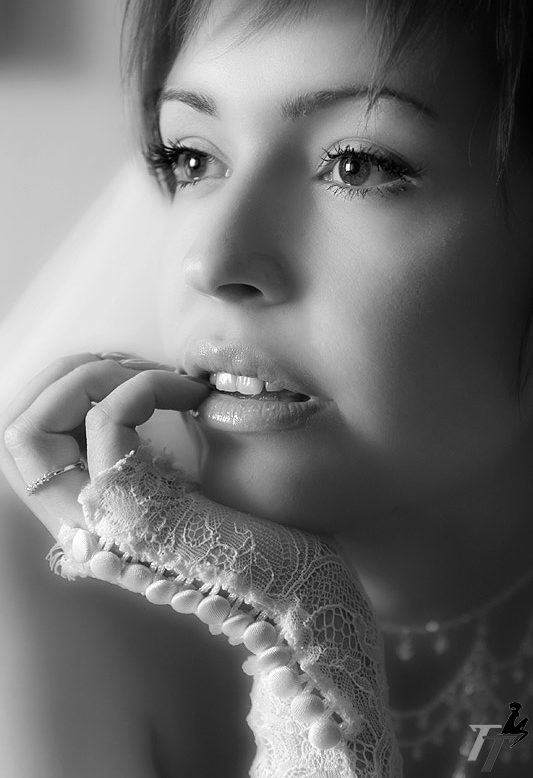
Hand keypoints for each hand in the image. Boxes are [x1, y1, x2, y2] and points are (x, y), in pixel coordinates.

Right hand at [1, 353, 400, 776]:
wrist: (297, 581)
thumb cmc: (252, 524)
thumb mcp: (181, 471)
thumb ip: (138, 439)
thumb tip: (119, 374)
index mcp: (87, 513)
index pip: (26, 439)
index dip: (62, 386)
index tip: (126, 368)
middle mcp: (79, 524)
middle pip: (17, 432)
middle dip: (71, 374)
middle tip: (138, 365)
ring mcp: (101, 523)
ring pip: (33, 428)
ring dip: (97, 376)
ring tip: (161, 379)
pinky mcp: (136, 515)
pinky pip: (107, 425)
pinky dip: (143, 388)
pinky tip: (190, 395)